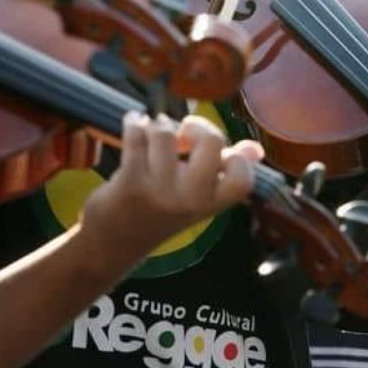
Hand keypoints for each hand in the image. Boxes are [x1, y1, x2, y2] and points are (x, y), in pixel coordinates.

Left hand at [81, 113, 262, 261]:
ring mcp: (159, 191)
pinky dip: (133, 123)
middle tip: (183, 131)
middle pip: (211, 140)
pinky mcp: (130, 182)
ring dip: (157, 124)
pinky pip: (137, 135)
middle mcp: (190, 199)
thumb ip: (225, 171)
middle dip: (195, 125)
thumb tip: (256, 150)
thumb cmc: (160, 212)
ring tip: (152, 132)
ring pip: (166, 132)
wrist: (111, 244)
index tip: (220, 149)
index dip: (236, 156)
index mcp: (211, 203)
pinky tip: (132, 124)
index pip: (242, 178)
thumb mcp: (197, 198)